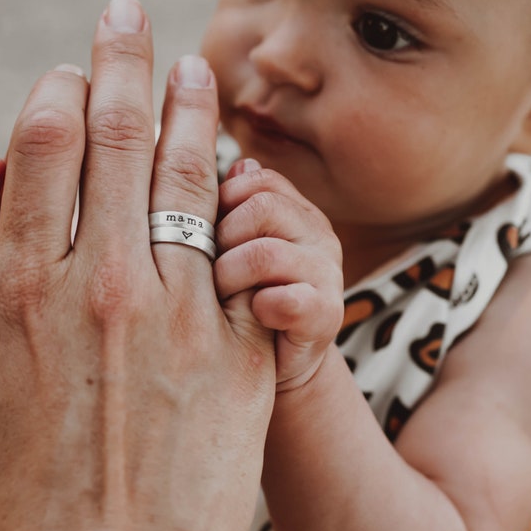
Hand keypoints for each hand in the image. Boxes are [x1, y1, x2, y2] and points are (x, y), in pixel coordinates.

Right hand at [0, 0, 274, 530]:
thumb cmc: (14, 516)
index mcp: (21, 295)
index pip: (45, 149)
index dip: (56, 96)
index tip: (65, 74)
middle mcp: (104, 284)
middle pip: (119, 136)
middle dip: (120, 62)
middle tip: (126, 17)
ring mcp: (181, 311)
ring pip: (188, 174)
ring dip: (188, 107)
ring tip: (193, 63)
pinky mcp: (238, 346)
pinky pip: (240, 244)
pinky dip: (235, 191)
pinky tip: (237, 158)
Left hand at [215, 159, 343, 390]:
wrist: (273, 367)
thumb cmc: (239, 302)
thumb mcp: (229, 249)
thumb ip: (229, 209)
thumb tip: (238, 163)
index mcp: (294, 210)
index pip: (256, 180)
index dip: (221, 202)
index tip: (203, 233)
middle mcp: (317, 234)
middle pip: (261, 208)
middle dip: (221, 239)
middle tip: (206, 269)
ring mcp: (327, 273)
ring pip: (265, 253)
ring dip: (229, 276)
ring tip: (220, 295)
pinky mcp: (327, 314)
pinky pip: (288, 298)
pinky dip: (260, 306)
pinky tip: (250, 314)